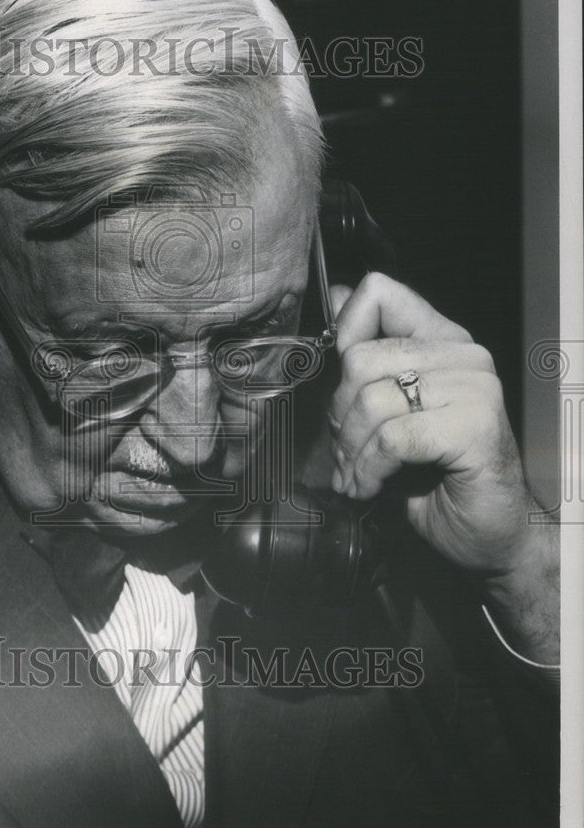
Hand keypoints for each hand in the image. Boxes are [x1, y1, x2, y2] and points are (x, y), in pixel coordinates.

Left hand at [328, 273, 557, 663]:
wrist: (490, 534)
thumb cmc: (437, 475)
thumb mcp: (391, 410)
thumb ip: (369, 356)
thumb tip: (337, 294)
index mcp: (441, 340)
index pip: (379, 293)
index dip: (343, 333)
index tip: (338, 382)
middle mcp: (462, 355)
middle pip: (359, 357)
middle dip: (339, 414)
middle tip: (345, 450)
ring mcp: (474, 388)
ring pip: (371, 400)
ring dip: (351, 449)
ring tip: (356, 474)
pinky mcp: (473, 427)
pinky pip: (393, 438)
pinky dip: (370, 469)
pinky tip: (370, 487)